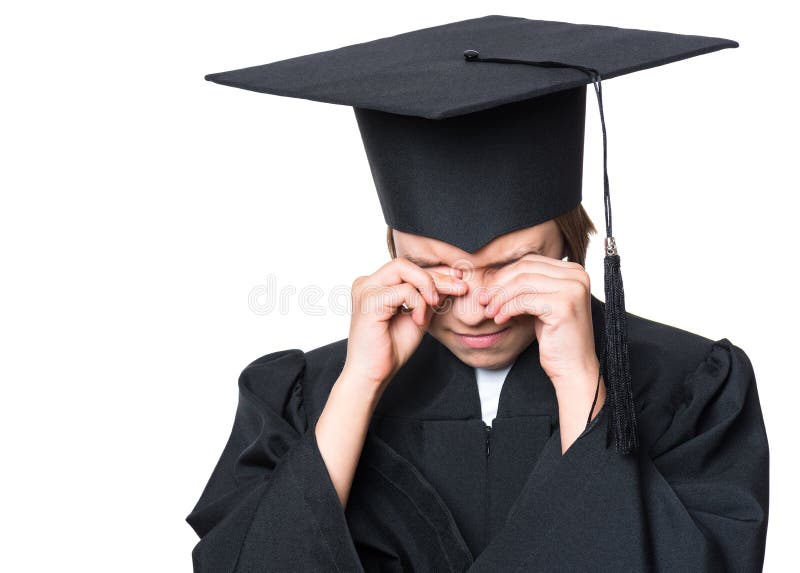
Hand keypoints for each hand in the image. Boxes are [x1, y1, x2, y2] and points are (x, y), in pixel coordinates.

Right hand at [342, 258, 466, 392]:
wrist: (374, 374)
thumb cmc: (391, 349)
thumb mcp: (419, 316)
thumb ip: (430, 297)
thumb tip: (451, 278)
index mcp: (375, 285)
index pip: (407, 268)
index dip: (435, 271)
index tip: (458, 277)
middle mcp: (367, 283)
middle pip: (405, 264)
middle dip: (436, 275)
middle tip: (459, 288)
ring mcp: (365, 290)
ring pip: (403, 269)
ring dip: (428, 285)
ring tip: (435, 305)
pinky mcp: (369, 301)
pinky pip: (404, 290)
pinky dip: (418, 303)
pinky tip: (418, 320)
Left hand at [479, 254, 599, 388]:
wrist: (574, 367)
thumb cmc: (556, 338)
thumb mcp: (542, 303)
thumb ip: (529, 285)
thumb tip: (495, 274)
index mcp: (575, 271)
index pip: (530, 262)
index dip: (505, 274)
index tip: (488, 290)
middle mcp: (578, 276)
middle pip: (525, 269)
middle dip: (499, 284)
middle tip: (483, 300)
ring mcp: (572, 290)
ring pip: (521, 284)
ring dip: (500, 298)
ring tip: (490, 312)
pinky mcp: (563, 306)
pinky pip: (523, 301)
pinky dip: (507, 309)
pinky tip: (500, 319)